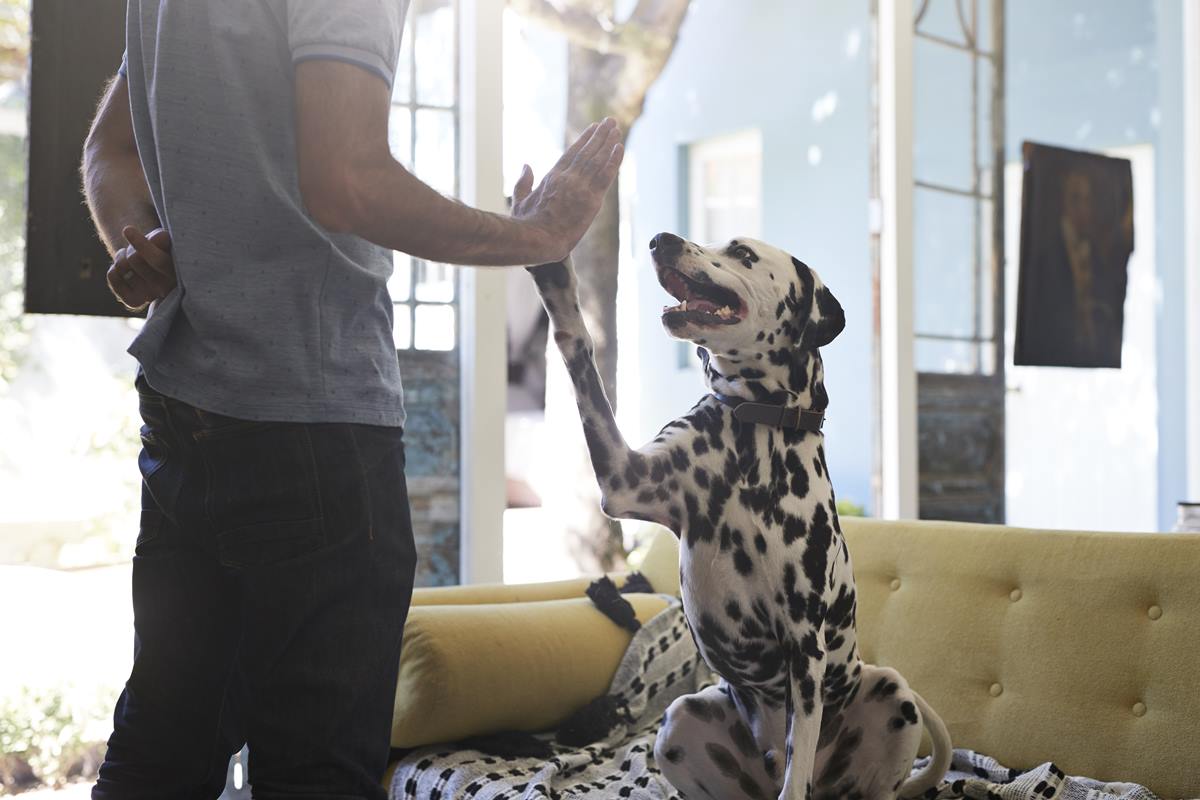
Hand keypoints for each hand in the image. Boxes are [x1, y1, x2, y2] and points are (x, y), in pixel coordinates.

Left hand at [107, 226, 174, 311]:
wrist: (156, 267)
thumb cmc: (163, 249)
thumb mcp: (166, 240)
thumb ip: (162, 238)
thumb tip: (158, 238)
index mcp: (180, 272)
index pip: (157, 260)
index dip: (142, 245)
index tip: (127, 230)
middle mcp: (167, 287)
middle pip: (135, 259)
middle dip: (131, 248)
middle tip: (137, 249)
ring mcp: (150, 295)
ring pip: (121, 266)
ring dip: (121, 256)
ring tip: (132, 257)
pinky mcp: (135, 301)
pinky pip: (113, 277)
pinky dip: (113, 270)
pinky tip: (125, 271)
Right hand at [511, 117, 623, 263]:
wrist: (537, 239)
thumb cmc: (526, 224)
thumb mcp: (520, 200)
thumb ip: (523, 182)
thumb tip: (526, 166)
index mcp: (553, 176)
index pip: (572, 152)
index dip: (585, 139)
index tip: (594, 128)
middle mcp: (568, 178)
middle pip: (588, 152)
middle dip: (600, 135)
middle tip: (610, 122)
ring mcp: (581, 187)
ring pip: (599, 160)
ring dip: (609, 142)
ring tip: (616, 128)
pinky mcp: (592, 200)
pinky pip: (606, 176)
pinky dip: (614, 160)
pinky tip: (620, 147)